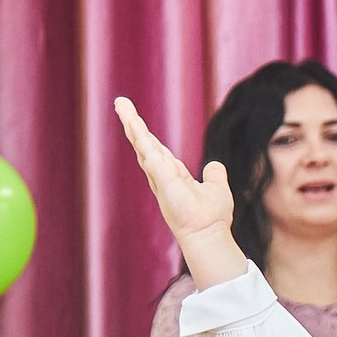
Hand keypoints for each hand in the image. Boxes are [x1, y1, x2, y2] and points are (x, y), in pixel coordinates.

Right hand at [115, 97, 248, 287]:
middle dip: (132, 123)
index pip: (156, 150)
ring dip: (133, 125)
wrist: (208, 234)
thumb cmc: (211, 217)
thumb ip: (214, 175)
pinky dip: (142, 139)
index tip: (134, 120)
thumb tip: (214, 165)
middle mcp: (162, 175)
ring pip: (143, 145)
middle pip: (144, 143)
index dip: (146, 135)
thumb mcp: (216, 188)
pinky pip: (150, 155)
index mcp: (172, 175)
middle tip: (121, 103)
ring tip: (122, 106)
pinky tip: (133, 123)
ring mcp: (160, 177)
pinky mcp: (162, 180)